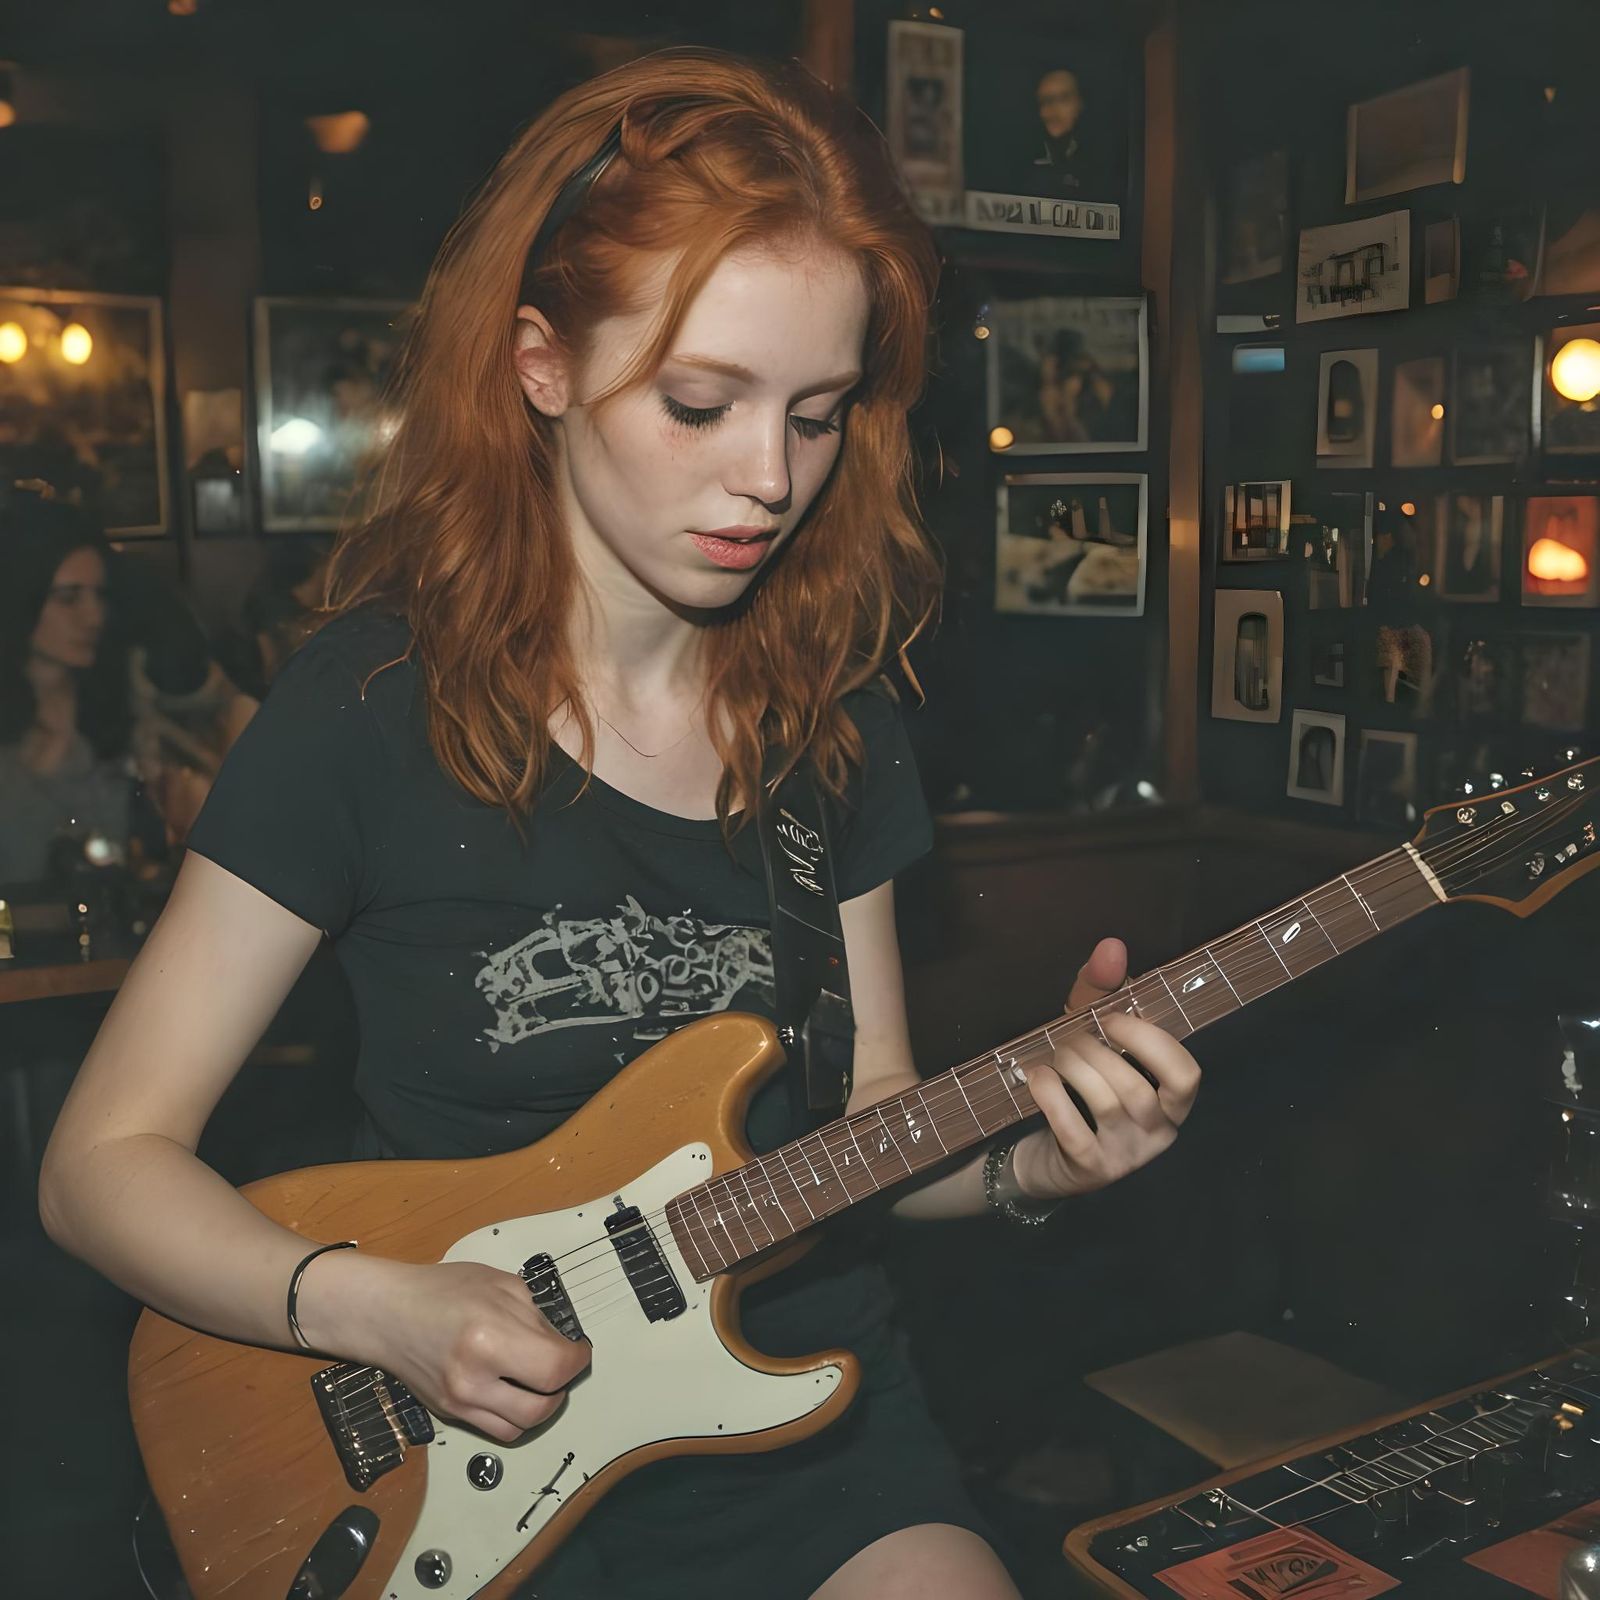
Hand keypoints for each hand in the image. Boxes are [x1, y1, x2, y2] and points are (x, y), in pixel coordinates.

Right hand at [307, 1254, 591, 1443]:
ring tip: (538, 1381)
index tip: (579, 1349)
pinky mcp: (450, 1415)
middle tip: (561, 1366)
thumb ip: (536, 1317)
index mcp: (490, 1337)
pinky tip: (514, 1391)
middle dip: (562, 1386)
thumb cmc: (443, 1291)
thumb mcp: (502, 1285)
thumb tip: (561, 1343)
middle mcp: (474, 1379)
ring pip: (521, 1428)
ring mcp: (459, 1402)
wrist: (388, 1313)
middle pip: (542, 1407)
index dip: (578, 1360)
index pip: (555, 1368)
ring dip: (540, 1407)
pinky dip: (514, 1416)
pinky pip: (496, 1431)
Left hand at [1013, 936, 1200, 1201]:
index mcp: (1171, 1102)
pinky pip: (1073, 1129)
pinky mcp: (1089, 1169)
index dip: (1151, 1042)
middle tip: (1069, 1038)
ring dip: (1072, 1068)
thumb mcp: (1093, 1036)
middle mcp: (1157, 1133)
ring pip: (1106, 1103)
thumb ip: (1102, 991)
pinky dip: (1050, 1095)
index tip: (1113, 1018)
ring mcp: (1125, 1156)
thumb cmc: (1080, 1088)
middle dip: (1096, 1051)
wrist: (1049, 1157)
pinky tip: (1036, 1078)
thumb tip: (1111, 945)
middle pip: (1136, 1087)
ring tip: (1055, 1057)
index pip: (1186, 1075)